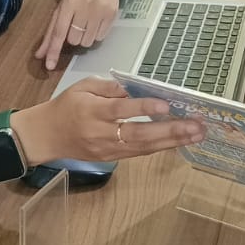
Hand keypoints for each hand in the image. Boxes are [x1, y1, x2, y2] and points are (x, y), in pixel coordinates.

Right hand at [10, 77, 201, 165]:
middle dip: (170, 130)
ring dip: (173, 141)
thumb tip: (136, 87)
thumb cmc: (67, 106)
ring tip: (196, 134)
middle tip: (195, 126)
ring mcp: (108, 149)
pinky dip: (161, 146)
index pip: (121, 110)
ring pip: (143, 147)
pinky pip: (140, 153)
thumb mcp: (83, 87)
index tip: (165, 105)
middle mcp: (102, 133)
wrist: (47, 135)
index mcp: (92, 111)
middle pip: (139, 134)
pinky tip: (180, 141)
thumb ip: (109, 87)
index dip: (143, 108)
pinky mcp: (112, 158)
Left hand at [36, 0, 124, 70]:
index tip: (49, 65)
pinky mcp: (112, 15)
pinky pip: (100, 38)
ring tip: (87, 22)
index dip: (53, 50)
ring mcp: (100, 11)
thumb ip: (51, 31)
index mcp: (69, 2)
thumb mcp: (62, 6)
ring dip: (85, 37)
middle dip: (73, 36)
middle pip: (74, 39)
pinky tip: (97, 21)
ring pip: (88, 41)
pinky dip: (96, 34)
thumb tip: (40, 54)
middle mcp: (85, 6)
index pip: (58, 32)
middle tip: (77, 23)